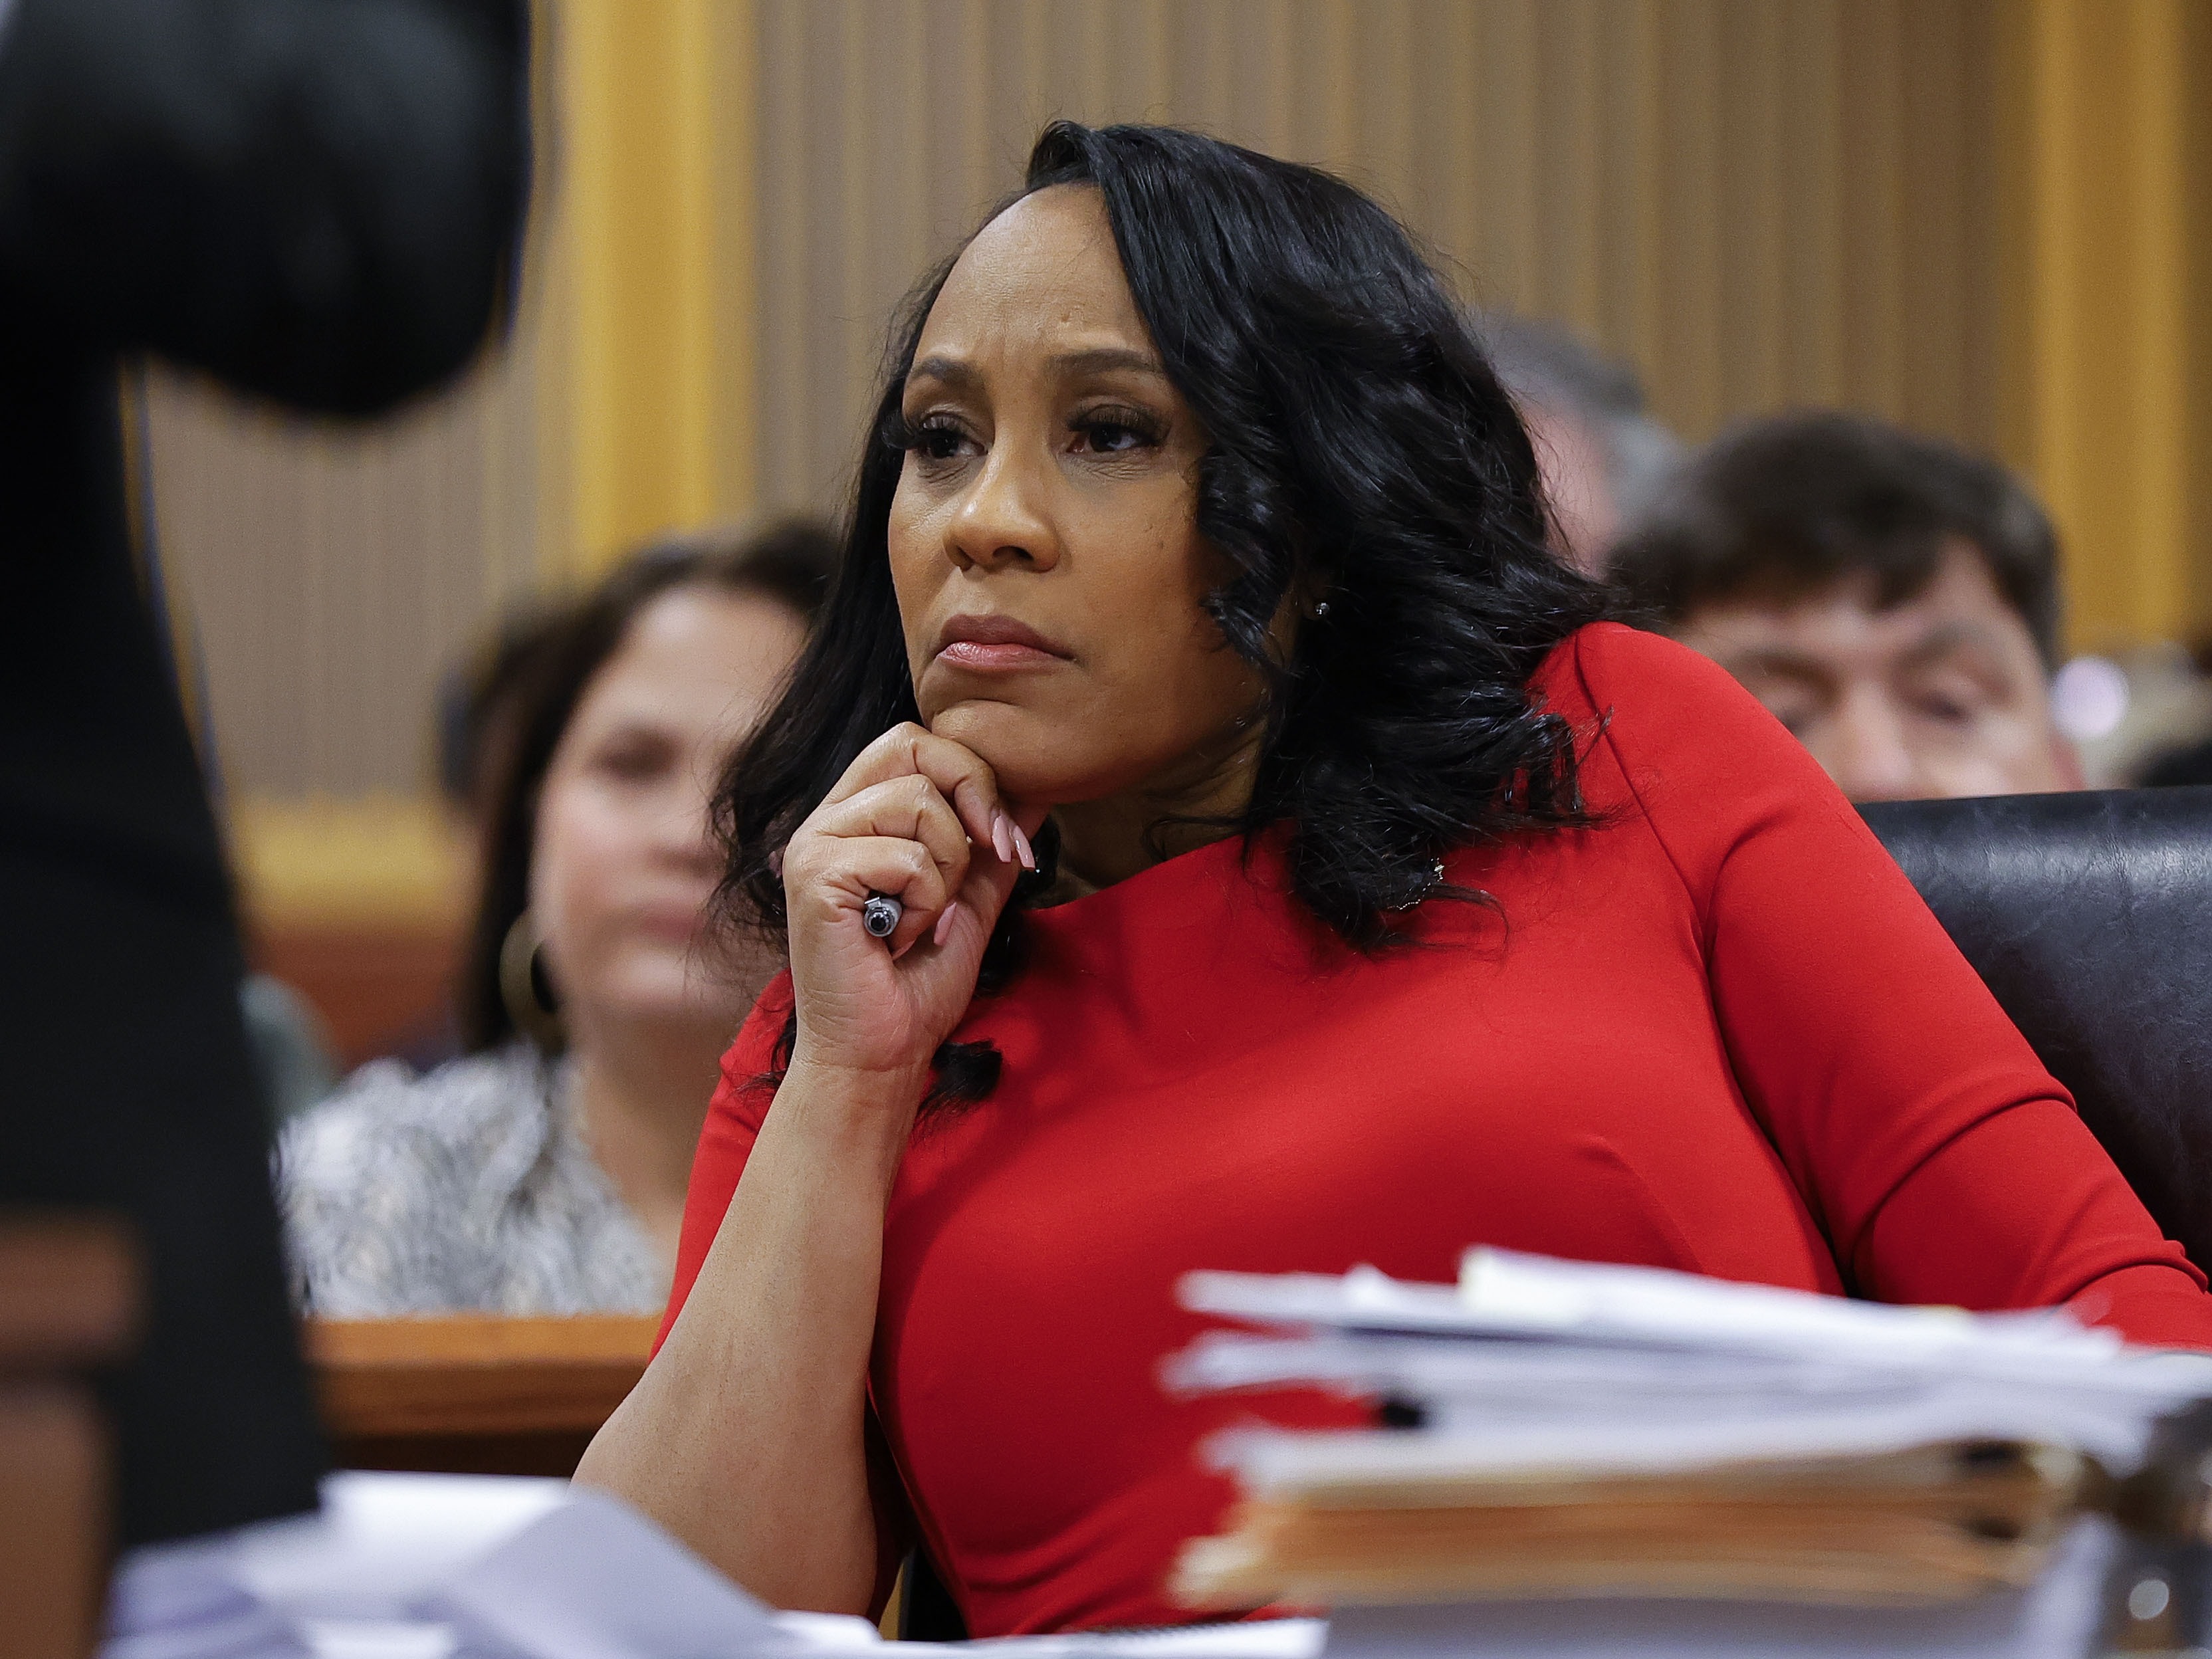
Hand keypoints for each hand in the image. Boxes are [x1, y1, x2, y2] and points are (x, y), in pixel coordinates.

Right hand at [780, 724, 1045, 1094]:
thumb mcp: (972, 900)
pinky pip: (905, 857)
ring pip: (918, 804)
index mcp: (858, 815)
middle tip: (989, 859)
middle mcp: (828, 819)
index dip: (975, 775)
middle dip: (973, 797)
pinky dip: (926, 903)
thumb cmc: (916, 984)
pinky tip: (901, 938)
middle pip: (914, 745)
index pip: (917, 742)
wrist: (880, 1053)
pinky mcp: (813, 875)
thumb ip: (993, 846)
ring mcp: (814, 844)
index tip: (1006, 842)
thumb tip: (1037, 790)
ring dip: (947, 870)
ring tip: (923, 918)